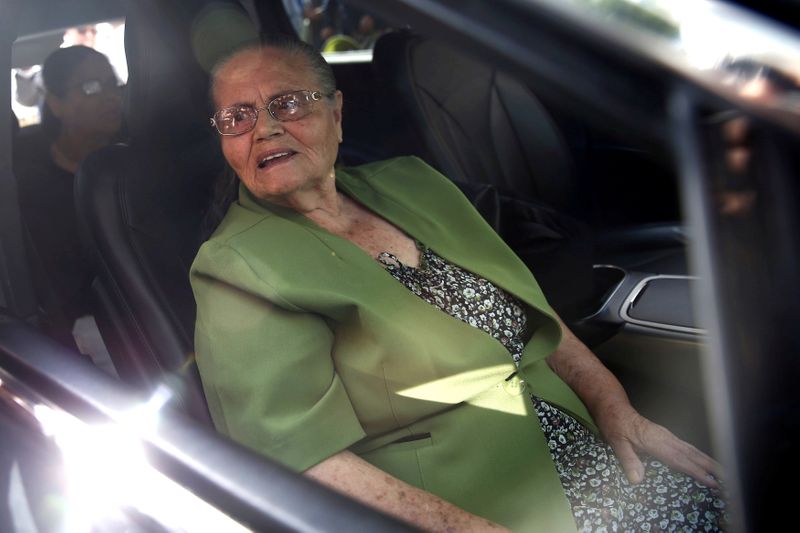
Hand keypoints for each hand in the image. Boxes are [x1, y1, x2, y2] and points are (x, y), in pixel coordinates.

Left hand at [596, 404, 721, 488]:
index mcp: (655, 441)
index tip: (711, 482)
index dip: (696, 472)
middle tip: (727, 478)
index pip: (679, 460)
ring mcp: (665, 435)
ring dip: (706, 460)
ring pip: (690, 449)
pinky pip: (684, 446)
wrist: (614, 408)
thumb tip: (638, 480)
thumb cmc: (614, 425)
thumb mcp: (616, 442)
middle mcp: (664, 437)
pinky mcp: (664, 435)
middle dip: (709, 466)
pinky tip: (701, 460)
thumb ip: (628, 460)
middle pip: (691, 454)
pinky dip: (696, 454)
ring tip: (721, 471)